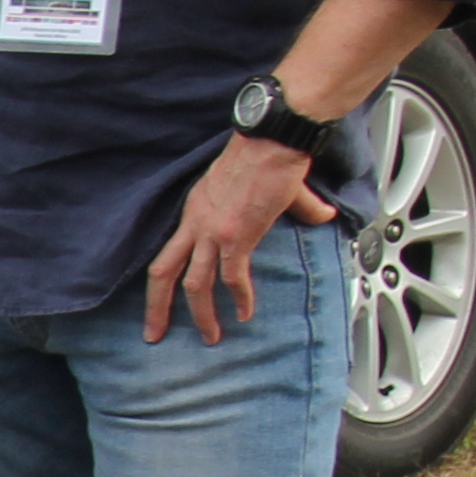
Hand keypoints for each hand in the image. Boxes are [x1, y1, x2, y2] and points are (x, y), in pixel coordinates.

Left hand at [143, 133, 335, 344]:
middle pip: (162, 272)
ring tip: (210, 336)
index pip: (170, 251)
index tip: (161, 302)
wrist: (272, 140)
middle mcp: (195, 223)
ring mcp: (213, 232)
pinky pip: (232, 277)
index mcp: (194, 211)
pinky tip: (244, 314)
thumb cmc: (267, 154)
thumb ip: (292, 206)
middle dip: (156, 307)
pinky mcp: (236, 236)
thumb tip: (321, 214)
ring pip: (194, 284)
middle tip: (153, 334)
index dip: (164, 279)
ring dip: (200, 315)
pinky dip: (239, 299)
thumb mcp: (261, 186)